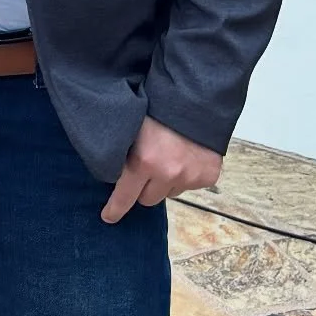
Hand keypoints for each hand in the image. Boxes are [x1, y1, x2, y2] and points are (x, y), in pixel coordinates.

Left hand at [102, 115, 220, 223]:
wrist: (197, 98)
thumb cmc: (157, 108)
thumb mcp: (132, 128)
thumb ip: (124, 153)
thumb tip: (113, 174)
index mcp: (142, 162)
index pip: (124, 196)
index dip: (115, 209)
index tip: (108, 217)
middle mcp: (167, 174)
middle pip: (147, 200)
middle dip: (143, 188)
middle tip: (145, 170)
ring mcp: (189, 178)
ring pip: (169, 193)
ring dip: (166, 182)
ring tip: (168, 157)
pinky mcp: (207, 177)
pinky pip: (190, 186)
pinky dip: (186, 176)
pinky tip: (186, 157)